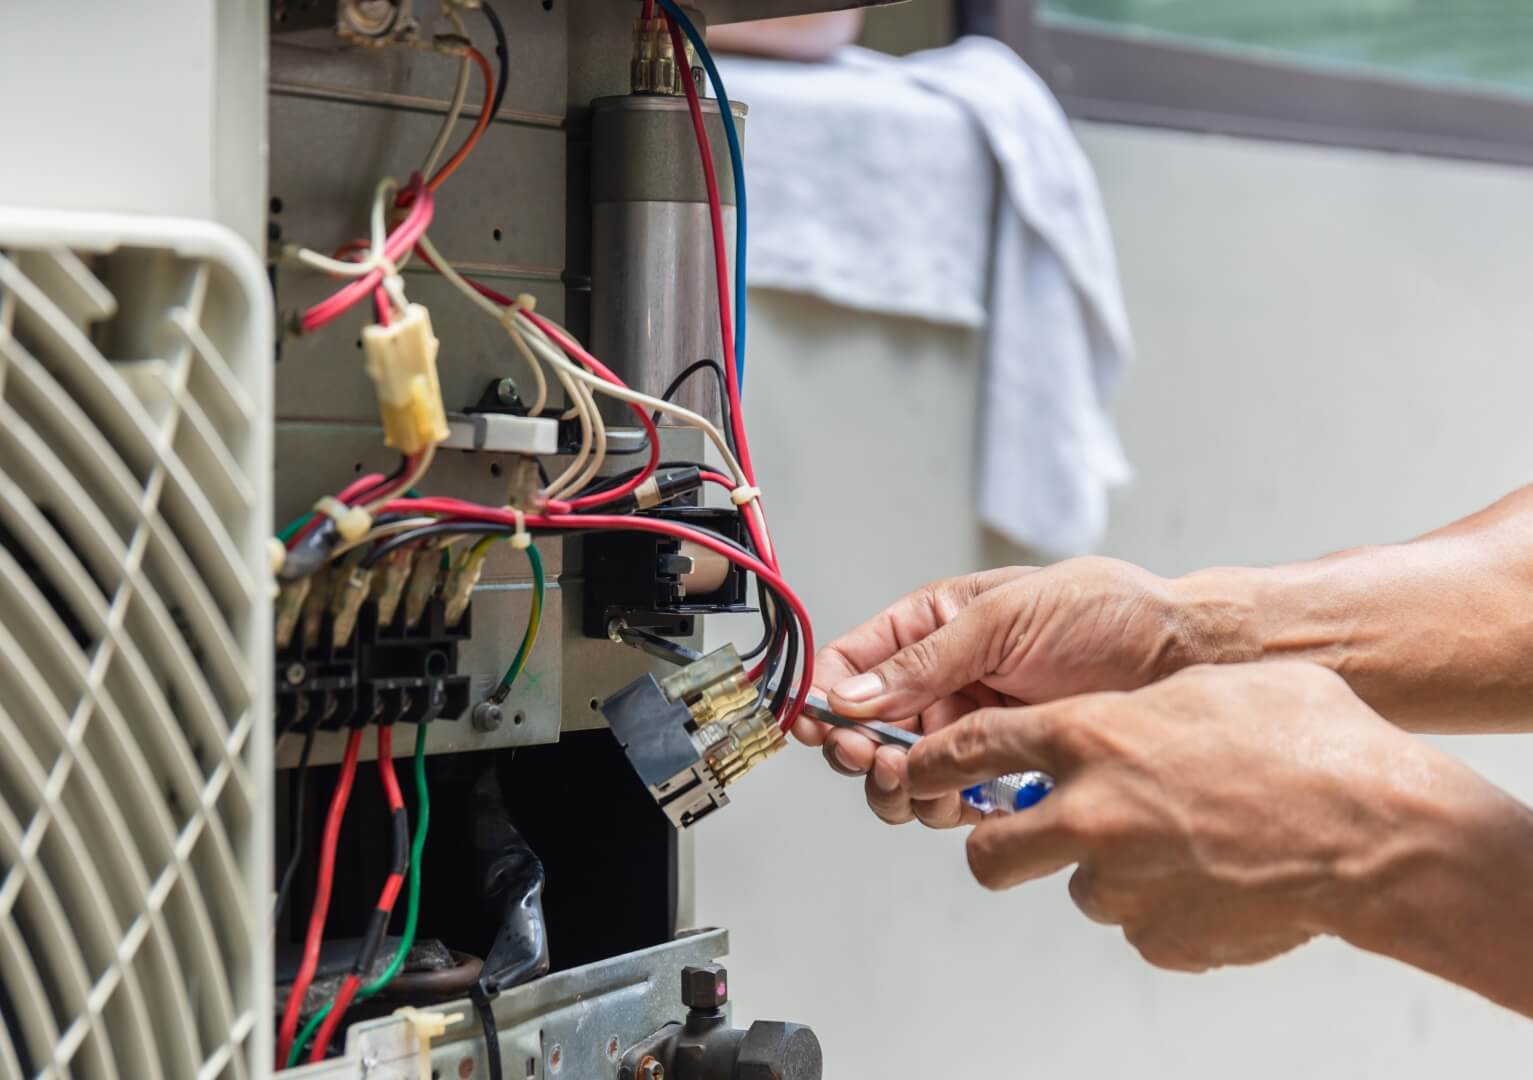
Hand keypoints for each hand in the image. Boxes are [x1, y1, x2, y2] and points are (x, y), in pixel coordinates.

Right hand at [802, 558, 1192, 827]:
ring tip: (915, 781)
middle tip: (871, 759)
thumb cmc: (1106, 613)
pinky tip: (968, 799)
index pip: (855, 660)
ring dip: (898, 785)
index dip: (825, 693)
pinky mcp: (1006, 771)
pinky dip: (947, 807)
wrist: (1184, 658)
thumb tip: (849, 692)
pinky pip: (954, 801)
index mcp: (936, 625)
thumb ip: (925, 662)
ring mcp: (975, 728)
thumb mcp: (1003, 619)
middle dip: (858, 749)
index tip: (813, 723)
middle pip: (866, 727)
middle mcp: (946, 680)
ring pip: (904, 772)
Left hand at [907, 661, 1503, 971]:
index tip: (913, 769)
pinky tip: (1210, 877)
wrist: (1374, 829)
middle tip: (1027, 834)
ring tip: (1170, 845)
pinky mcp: (1157, 935)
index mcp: (1091, 735)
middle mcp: (1088, 811)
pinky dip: (1159, 905)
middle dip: (996, 843)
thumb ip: (1141, 705)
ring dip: (1101, 870)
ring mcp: (1119, 881)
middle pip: (987, 848)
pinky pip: (1137, 923)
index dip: (933, 760)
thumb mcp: (1208, 688)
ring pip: (1073, 886)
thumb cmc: (1305, 743)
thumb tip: (1121, 714)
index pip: (972, 748)